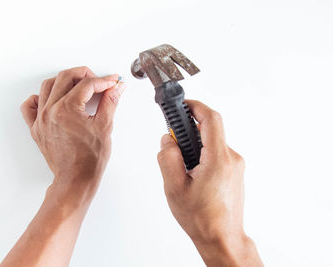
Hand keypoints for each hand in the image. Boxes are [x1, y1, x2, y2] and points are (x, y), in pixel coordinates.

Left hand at [1, 67, 124, 266]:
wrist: (76, 180)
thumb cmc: (89, 160)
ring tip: (78, 86)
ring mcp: (40, 119)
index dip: (103, 81)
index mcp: (67, 109)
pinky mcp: (36, 128)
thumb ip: (110, 102)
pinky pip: (30, 106)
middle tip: (98, 81)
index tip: (112, 82)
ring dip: (64, 81)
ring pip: (48, 86)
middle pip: (65, 77)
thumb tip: (116, 88)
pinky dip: (39, 98)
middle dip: (84, 74)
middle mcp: (50, 110)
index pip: (87, 84)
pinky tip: (51, 99)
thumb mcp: (104, 127)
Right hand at [157, 100, 261, 266]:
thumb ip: (168, 158)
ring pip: (211, 143)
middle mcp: (231, 158)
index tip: (182, 104)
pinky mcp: (235, 172)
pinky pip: (216, 154)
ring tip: (181, 169)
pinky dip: (202, 156)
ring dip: (194, 147)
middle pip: (209, 130)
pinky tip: (192, 175)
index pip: (211, 119)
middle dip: (188, 132)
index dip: (195, 106)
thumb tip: (168, 140)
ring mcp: (235, 166)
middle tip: (173, 143)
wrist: (222, 238)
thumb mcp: (174, 187)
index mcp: (218, 159)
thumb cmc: (201, 218)